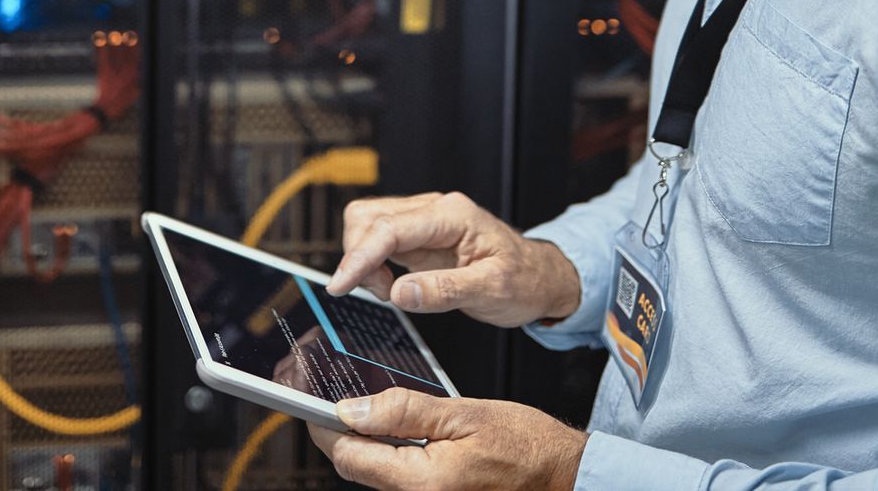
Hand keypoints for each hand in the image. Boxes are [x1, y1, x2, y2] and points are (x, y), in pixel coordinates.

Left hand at [308, 389, 587, 490]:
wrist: (564, 477)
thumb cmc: (527, 447)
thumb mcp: (463, 414)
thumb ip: (404, 412)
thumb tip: (351, 410)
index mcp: (423, 483)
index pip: (349, 456)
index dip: (325, 425)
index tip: (313, 398)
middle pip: (356, 468)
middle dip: (340, 432)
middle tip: (333, 395)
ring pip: (375, 475)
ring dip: (365, 443)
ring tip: (364, 407)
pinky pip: (397, 480)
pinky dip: (389, 455)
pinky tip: (395, 431)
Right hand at [324, 191, 581, 326]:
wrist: (541, 277)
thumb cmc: (524, 281)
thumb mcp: (492, 291)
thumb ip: (444, 291)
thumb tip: (399, 293)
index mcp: (452, 215)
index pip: (389, 229)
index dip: (359, 257)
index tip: (341, 286)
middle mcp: (434, 208)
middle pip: (368, 217)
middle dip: (359, 257)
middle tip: (381, 295)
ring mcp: (424, 219)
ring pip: (367, 223)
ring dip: (363, 259)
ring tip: (388, 291)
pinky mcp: (418, 234)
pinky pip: (379, 238)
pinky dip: (372, 261)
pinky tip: (391, 284)